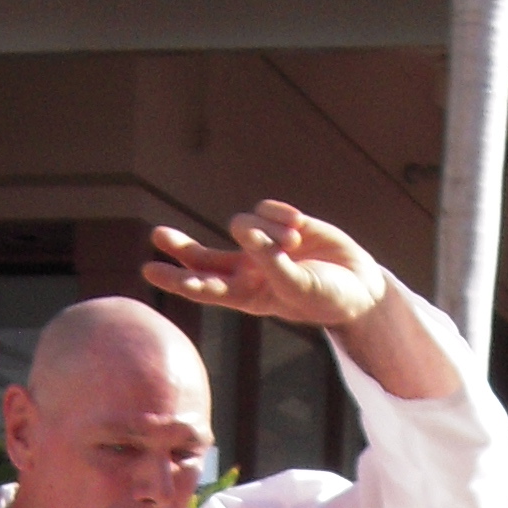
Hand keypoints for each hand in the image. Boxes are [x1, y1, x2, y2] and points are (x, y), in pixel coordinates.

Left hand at [144, 202, 386, 329]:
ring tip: (295, 245)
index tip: (149, 271)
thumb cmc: (326, 298)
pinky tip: (301, 229)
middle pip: (202, 256)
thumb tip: (246, 232)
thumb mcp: (299, 289)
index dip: (176, 279)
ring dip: (268, 233)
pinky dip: (282, 217)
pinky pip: (266, 209)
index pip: (204, 287)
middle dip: (181, 246)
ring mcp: (261, 244)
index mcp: (246, 295)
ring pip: (243, 225)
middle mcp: (247, 269)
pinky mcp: (278, 221)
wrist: (359, 286)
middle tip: (158, 236)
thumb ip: (272, 264)